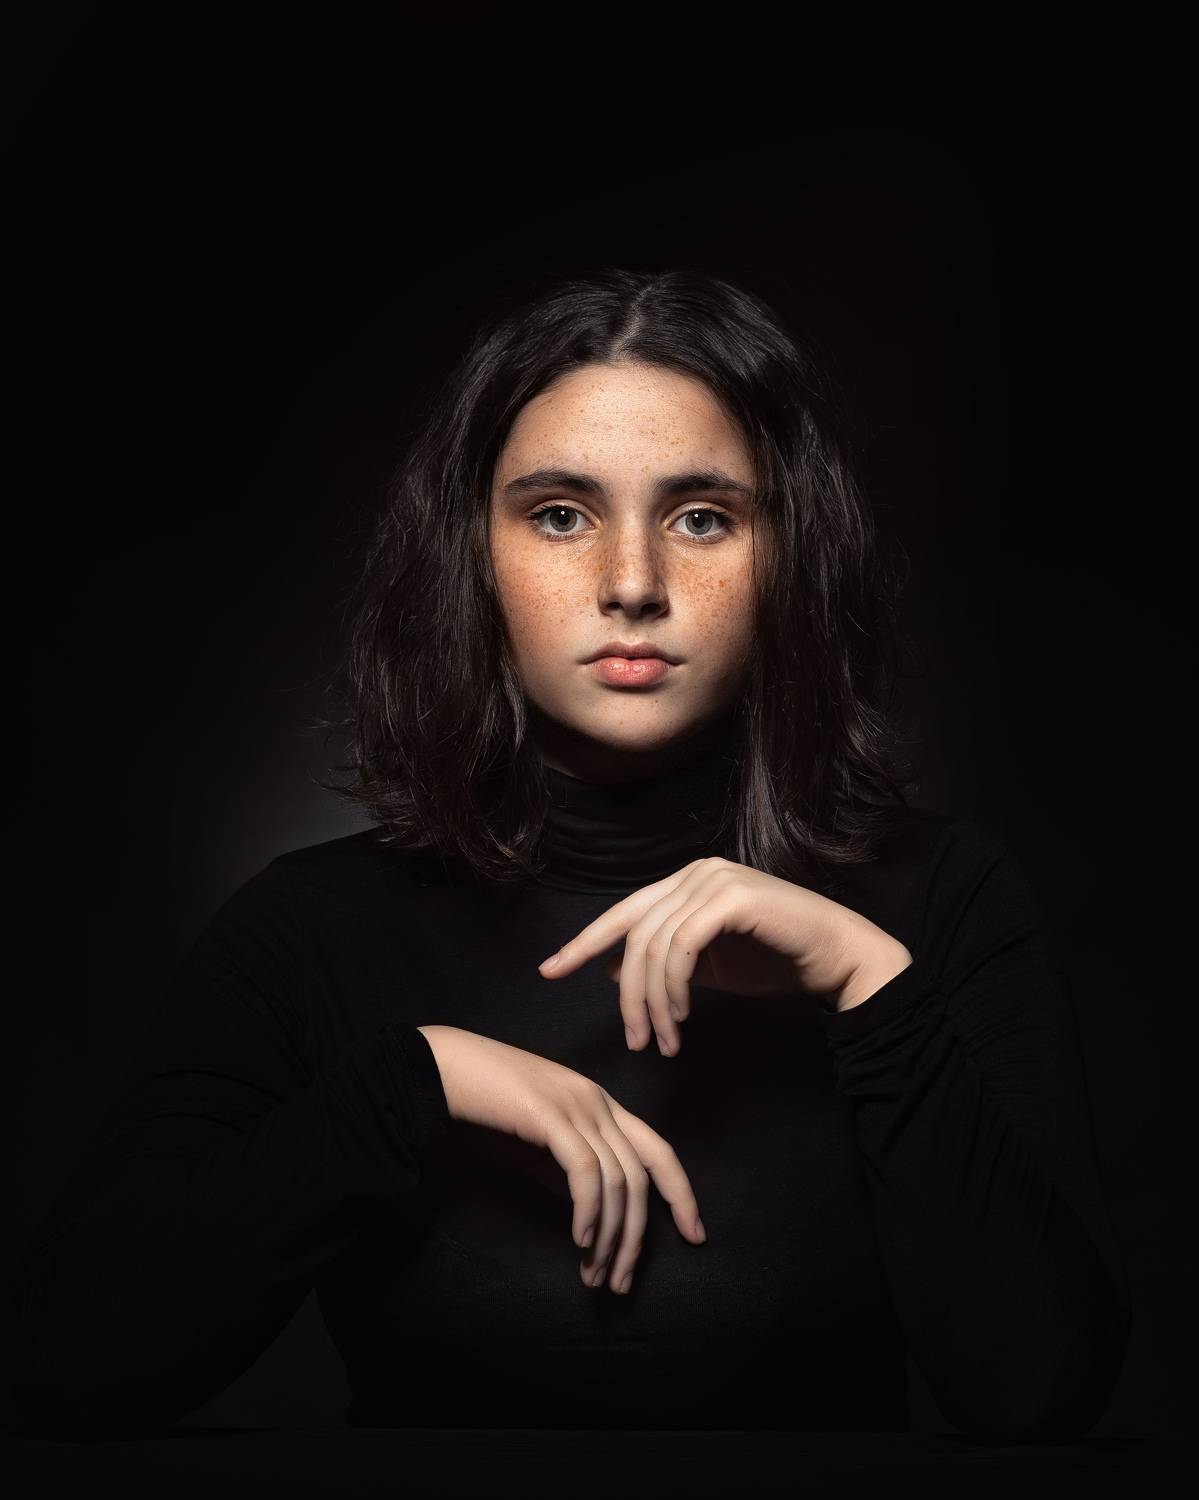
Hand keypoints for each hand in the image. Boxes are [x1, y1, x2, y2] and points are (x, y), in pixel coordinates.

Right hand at [415, 1025, 706, 1294]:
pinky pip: (585, 1172)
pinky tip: (579, 1241)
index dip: (682, 1194)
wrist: (444, 1070)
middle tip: (622, 1283)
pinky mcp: (551, 1115)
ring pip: (617, 1181)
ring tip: (594, 1275)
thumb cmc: (486, 1108)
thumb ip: (568, 1171)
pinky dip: (588, 1211)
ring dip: (609, 1237)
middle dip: (637, 1237)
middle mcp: (598, 1102)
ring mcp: (577, 1105)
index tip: (696, 1234)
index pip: (659, 1151)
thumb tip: (594, 1216)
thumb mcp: (537, 1145)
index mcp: (600, 1104)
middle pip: (642, 1176)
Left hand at [537, 856, 911, 1054]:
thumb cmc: (778, 960)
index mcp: (686, 882)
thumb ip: (666, 963)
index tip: (550, 971)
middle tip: (634, 1041)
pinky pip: (681, 947)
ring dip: (653, 1003)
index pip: (622, 913)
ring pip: (654, 946)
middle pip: (634, 935)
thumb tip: (611, 970)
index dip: (583, 943)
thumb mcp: (710, 966)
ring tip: (664, 1040)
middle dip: (627, 994)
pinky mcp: (732, 898)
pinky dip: (675, 987)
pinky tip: (683, 1018)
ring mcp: (714, 880)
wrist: (839, 957)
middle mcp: (695, 873)